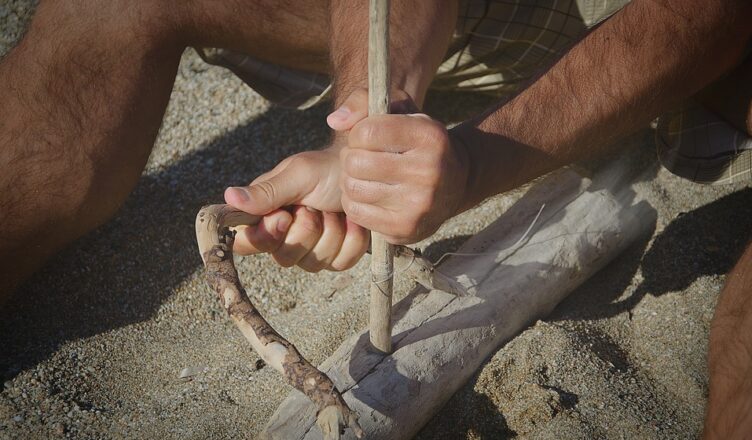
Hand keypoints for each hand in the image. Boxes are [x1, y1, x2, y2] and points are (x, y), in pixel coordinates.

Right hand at [222, 89, 379, 270]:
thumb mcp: (297, 175)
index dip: (264, 236)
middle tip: (315, 205)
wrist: (365, 172)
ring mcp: (310, 251)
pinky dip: (351, 239)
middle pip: (283, 258)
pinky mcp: (336, 257)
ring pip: (314, 263)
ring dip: (331, 231)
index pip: (245, 243)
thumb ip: (266, 192)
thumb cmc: (326, 168)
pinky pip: (341, 262)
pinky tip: (351, 221)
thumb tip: (228, 196)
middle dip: (306, 229)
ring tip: (333, 208)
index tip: (283, 216)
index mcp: (265, 215)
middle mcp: (283, 237)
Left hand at [338, 113, 468, 243]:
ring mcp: (418, 204)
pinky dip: (354, 203)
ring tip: (363, 176)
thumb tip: (334, 121)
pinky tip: (368, 195)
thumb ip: (363, 102)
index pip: (366, 132)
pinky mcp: (405, 228)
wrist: (456, 182)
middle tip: (361, 159)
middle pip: (356, 162)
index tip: (367, 137)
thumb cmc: (417, 141)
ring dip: (350, 180)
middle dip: (351, 158)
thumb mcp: (400, 109)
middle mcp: (428, 171)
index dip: (357, 134)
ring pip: (353, 189)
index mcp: (429, 136)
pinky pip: (356, 213)